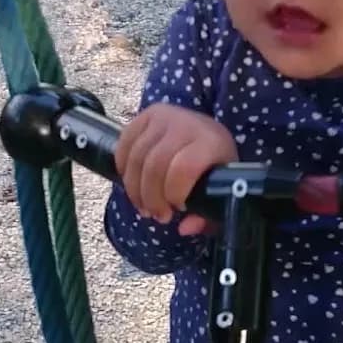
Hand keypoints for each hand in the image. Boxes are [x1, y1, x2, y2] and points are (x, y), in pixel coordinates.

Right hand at [115, 103, 236, 235]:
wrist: (208, 132)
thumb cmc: (213, 166)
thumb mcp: (220, 192)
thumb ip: (207, 216)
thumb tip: (184, 228)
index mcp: (211, 142)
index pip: (183, 169)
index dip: (173, 194)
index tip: (177, 208)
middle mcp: (186, 125)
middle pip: (155, 165)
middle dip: (151, 198)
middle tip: (157, 215)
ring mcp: (164, 116)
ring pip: (136, 157)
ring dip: (135, 189)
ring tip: (144, 205)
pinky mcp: (147, 114)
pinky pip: (124, 142)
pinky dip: (123, 167)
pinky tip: (133, 182)